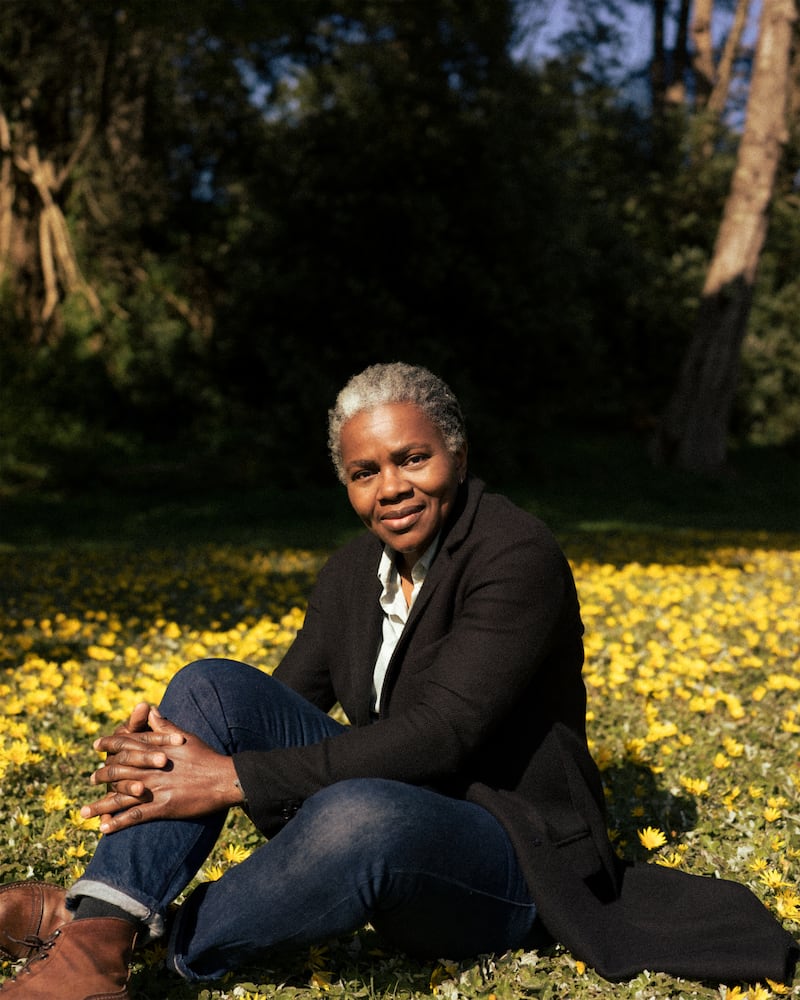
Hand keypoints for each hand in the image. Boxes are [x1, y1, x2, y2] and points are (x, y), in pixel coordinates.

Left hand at [80, 707, 243, 832]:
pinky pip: (135, 816)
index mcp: (156, 750)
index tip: (96, 745)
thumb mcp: (185, 736)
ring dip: (101, 806)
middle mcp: (151, 769)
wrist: (224, 777)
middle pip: (118, 771)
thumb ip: (164, 725)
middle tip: (90, 780)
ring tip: (84, 812)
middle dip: (101, 777)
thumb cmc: (207, 756)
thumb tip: (151, 709)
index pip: (127, 744)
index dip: (109, 744)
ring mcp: (155, 788)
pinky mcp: (162, 807)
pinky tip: (104, 829)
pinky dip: (118, 823)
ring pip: (121, 797)